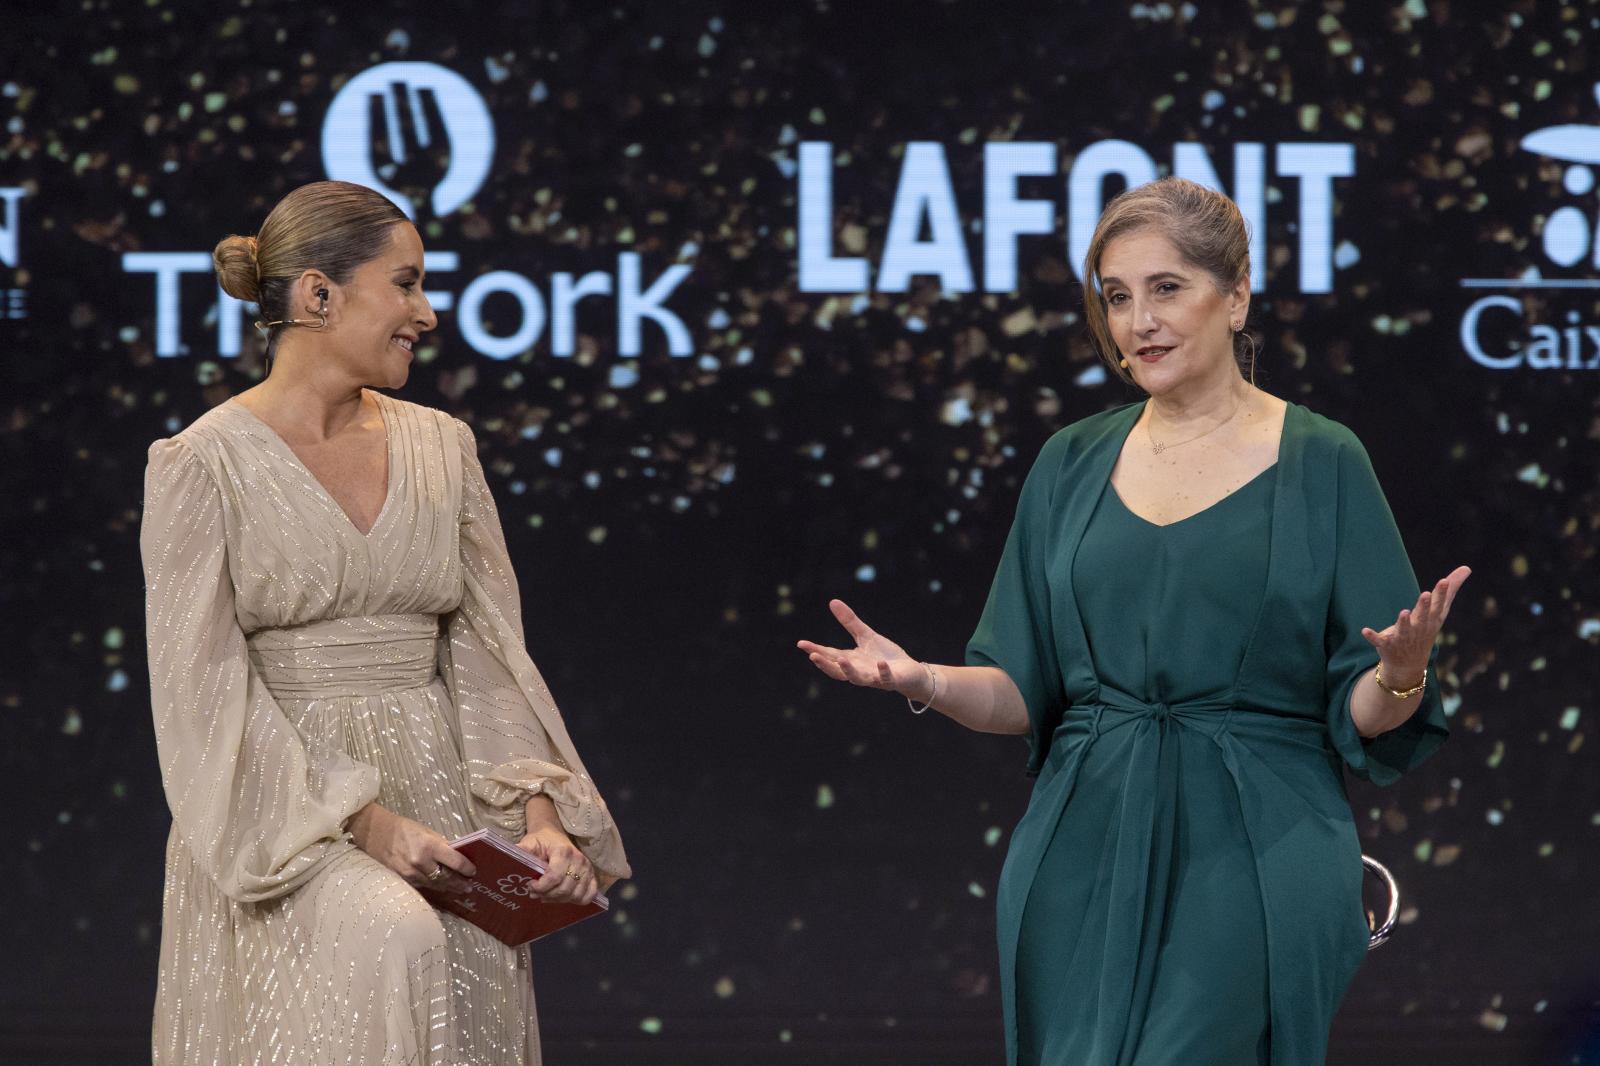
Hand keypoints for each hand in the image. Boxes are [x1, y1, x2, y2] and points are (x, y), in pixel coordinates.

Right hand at [348, 803, 475, 894]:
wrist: (375, 833)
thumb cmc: (403, 829)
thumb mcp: (426, 831)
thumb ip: (441, 844)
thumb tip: (457, 855)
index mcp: (429, 846)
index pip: (454, 861)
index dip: (466, 868)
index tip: (473, 871)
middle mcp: (420, 862)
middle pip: (445, 877)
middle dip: (458, 883)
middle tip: (468, 887)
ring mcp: (410, 874)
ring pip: (434, 885)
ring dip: (447, 888)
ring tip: (458, 890)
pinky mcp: (402, 880)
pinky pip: (422, 886)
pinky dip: (432, 888)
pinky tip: (440, 890)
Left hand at [516, 824, 599, 905]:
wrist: (553, 834)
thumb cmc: (541, 840)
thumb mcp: (529, 843)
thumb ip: (520, 851)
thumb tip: (508, 858)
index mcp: (563, 852)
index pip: (554, 877)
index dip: (540, 887)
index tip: (529, 885)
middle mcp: (579, 860)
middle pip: (564, 889)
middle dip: (547, 895)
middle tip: (535, 894)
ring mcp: (587, 869)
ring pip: (575, 895)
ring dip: (559, 900)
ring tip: (546, 896)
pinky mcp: (592, 875)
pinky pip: (589, 895)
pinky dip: (577, 900)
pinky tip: (564, 898)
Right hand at [796, 599, 929, 699]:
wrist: (910, 672)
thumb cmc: (885, 656)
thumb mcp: (866, 636)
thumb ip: (849, 622)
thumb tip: (832, 601)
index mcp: (852, 661)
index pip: (830, 655)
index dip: (816, 650)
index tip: (801, 644)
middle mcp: (859, 672)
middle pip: (838, 672)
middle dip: (825, 665)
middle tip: (813, 656)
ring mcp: (875, 678)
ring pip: (858, 679)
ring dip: (849, 670)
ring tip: (841, 659)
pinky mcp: (892, 680)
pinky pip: (886, 678)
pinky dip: (883, 672)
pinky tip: (881, 664)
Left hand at [1361, 565, 1470, 684]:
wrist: (1409, 665)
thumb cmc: (1425, 631)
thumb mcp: (1438, 612)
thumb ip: (1449, 590)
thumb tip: (1467, 568)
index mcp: (1431, 619)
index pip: (1438, 605)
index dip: (1441, 593)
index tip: (1444, 581)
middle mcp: (1418, 629)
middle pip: (1422, 616)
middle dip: (1424, 606)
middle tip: (1426, 594)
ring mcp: (1403, 638)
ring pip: (1403, 629)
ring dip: (1403, 622)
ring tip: (1404, 612)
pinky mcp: (1386, 644)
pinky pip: (1379, 640)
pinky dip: (1372, 636)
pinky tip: (1364, 630)